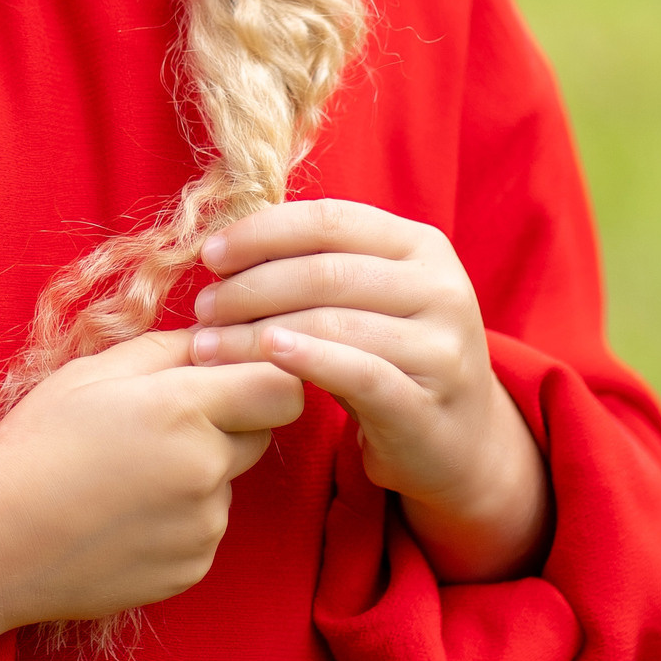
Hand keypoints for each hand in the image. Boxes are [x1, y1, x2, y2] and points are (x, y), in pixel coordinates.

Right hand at [0, 329, 303, 653]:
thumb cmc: (37, 444)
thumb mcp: (94, 372)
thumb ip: (171, 348)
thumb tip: (221, 339)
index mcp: (183, 410)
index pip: (284, 386)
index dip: (266, 372)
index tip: (231, 370)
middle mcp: (205, 470)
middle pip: (263, 431)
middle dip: (229, 416)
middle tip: (162, 418)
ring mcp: (203, 526)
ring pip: (229, 479)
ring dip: (200, 467)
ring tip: (128, 472)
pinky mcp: (192, 567)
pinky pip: (206, 525)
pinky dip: (181, 513)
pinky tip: (125, 511)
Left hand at [188, 200, 549, 583]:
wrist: (457, 440)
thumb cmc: (390, 355)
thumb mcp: (369, 297)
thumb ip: (318, 263)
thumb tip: (227, 245)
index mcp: (421, 245)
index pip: (329, 220)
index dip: (263, 232)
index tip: (210, 254)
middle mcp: (440, 287)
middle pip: (325, 272)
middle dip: (251, 287)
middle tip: (202, 309)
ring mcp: (441, 346)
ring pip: (333, 323)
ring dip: (257, 332)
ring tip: (210, 345)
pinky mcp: (427, 403)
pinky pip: (359, 374)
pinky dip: (308, 360)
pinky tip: (267, 356)